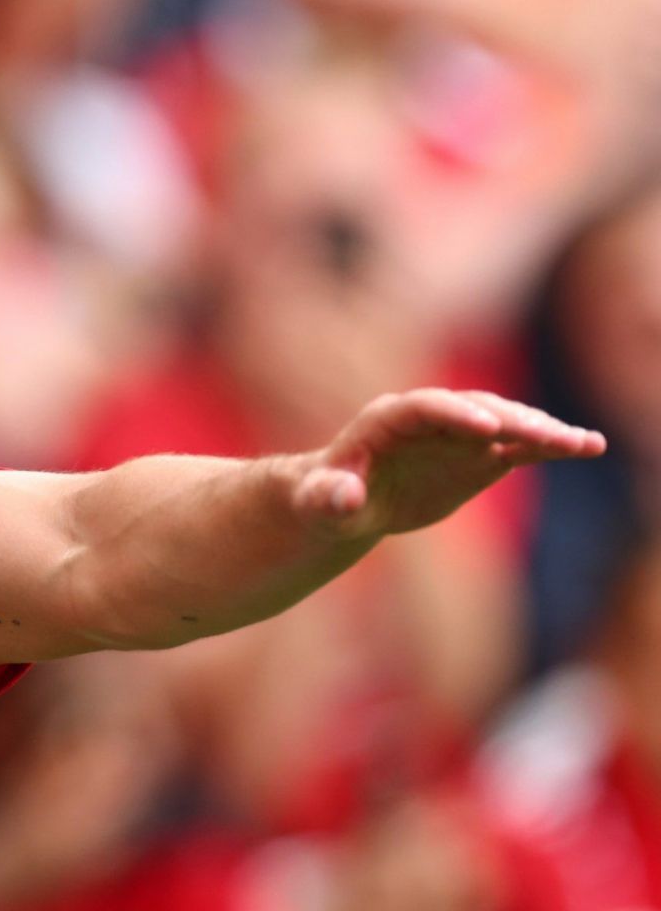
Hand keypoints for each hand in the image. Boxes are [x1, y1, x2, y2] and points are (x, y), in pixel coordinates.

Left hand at [289, 388, 606, 538]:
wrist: (344, 501)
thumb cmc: (323, 499)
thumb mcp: (320, 502)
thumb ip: (329, 497)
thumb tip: (343, 496)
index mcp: (385, 420)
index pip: (424, 408)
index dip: (454, 414)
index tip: (487, 427)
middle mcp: (429, 418)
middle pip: (474, 410)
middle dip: (510, 421)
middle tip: (549, 436)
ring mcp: (458, 434)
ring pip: (505, 424)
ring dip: (543, 431)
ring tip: (584, 444)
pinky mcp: (478, 454)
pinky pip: (519, 446)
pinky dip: (551, 447)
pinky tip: (589, 446)